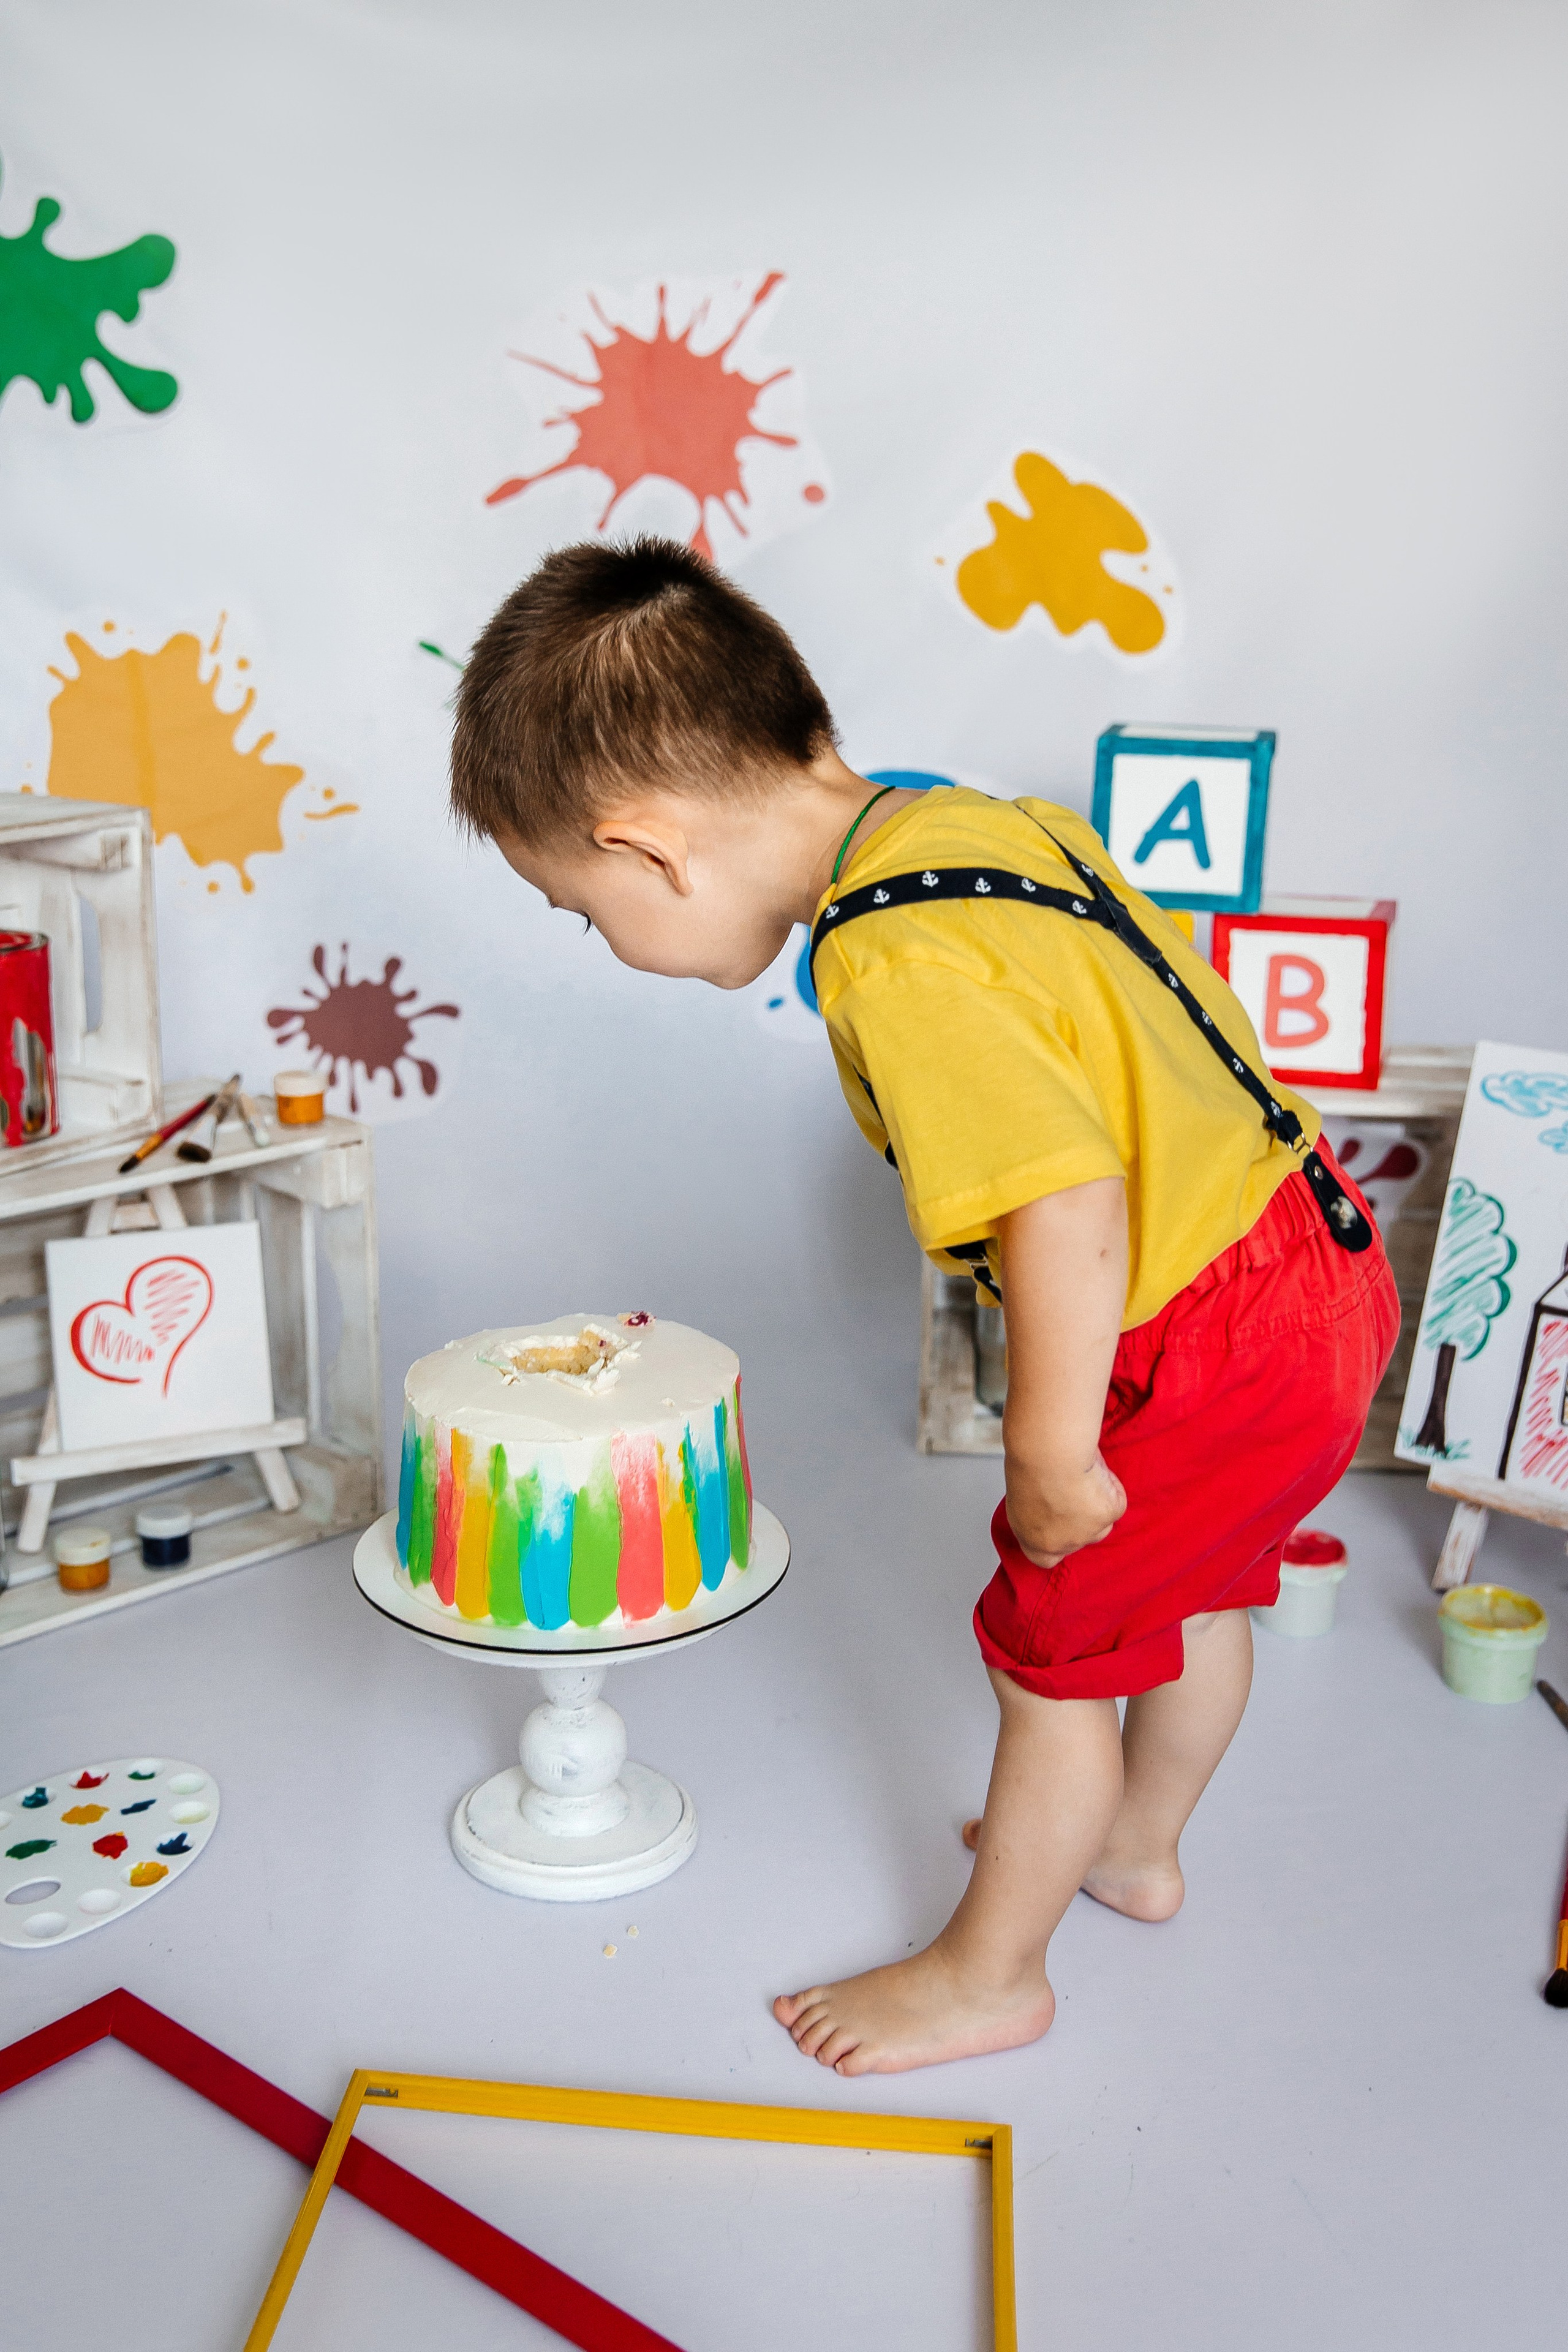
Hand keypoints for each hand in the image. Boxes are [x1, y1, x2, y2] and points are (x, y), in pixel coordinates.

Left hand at [1006, 1452, 1127, 1567]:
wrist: (1049, 1454)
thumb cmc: (1027, 1465)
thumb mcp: (1020, 1496)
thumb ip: (1038, 1510)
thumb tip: (1051, 1501)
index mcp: (1034, 1542)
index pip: (1046, 1558)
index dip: (1054, 1540)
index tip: (1055, 1519)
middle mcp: (1062, 1544)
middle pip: (1079, 1537)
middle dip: (1078, 1516)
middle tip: (1070, 1487)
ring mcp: (1089, 1533)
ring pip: (1101, 1522)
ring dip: (1095, 1503)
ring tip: (1080, 1475)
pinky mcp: (1110, 1515)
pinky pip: (1115, 1500)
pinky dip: (1109, 1484)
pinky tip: (1093, 1470)